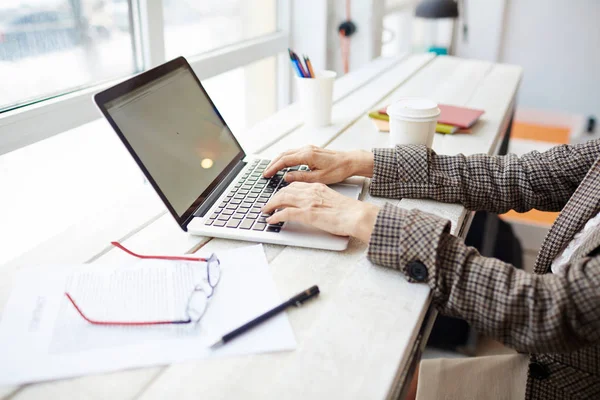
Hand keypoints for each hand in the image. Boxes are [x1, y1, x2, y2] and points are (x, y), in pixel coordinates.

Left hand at [262, 182, 379, 242]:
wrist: (356, 215)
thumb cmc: (349, 211)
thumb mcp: (332, 200)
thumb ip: (320, 200)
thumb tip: (314, 207)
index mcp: (317, 187)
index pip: (295, 186)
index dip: (283, 191)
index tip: (278, 196)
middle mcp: (311, 192)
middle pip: (285, 190)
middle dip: (274, 197)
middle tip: (267, 204)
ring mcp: (308, 202)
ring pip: (282, 199)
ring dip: (271, 205)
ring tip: (265, 211)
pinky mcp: (307, 214)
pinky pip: (286, 213)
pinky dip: (276, 216)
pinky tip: (271, 220)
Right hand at [263, 145, 373, 183]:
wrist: (351, 161)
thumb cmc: (338, 170)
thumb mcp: (319, 178)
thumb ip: (301, 177)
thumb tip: (286, 177)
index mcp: (307, 155)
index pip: (284, 160)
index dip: (273, 168)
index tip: (266, 175)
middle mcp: (306, 149)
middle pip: (283, 155)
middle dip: (273, 164)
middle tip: (265, 173)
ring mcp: (309, 148)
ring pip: (288, 153)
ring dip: (278, 160)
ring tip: (272, 170)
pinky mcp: (312, 150)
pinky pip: (294, 153)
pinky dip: (286, 159)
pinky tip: (284, 165)